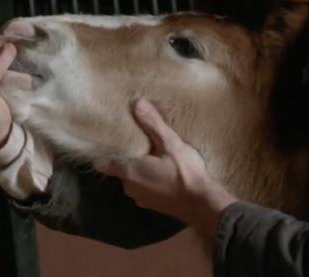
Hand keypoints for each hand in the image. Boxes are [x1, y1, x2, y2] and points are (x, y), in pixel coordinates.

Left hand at [97, 98, 237, 236]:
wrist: (203, 206)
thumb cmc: (185, 174)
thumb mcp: (171, 144)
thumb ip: (152, 124)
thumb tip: (137, 102)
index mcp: (128, 171)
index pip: (104, 161)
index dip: (108, 149)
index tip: (115, 137)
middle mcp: (128, 187)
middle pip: (120, 167)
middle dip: (130, 156)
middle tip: (141, 140)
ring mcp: (140, 199)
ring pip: (134, 178)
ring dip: (141, 168)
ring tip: (154, 154)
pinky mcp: (152, 205)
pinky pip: (145, 187)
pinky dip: (150, 179)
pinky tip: (164, 171)